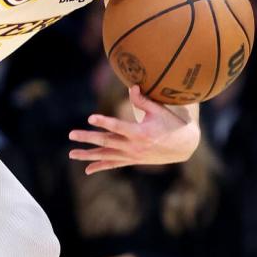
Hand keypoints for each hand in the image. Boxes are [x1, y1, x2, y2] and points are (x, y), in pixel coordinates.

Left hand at [68, 85, 199, 173]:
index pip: (118, 126)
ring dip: (88, 155)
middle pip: (106, 141)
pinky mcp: (132, 160)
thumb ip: (144, 100)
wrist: (184, 146)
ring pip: (106, 155)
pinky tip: (87, 169)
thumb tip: (132, 87)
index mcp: (141, 132)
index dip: (104, 122)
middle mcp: (134, 146)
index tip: (90, 118)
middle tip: (71, 134)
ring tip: (71, 153)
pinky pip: (113, 164)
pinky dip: (100, 166)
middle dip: (88, 137)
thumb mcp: (161, 110)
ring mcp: (132, 155)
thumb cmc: (172, 123)